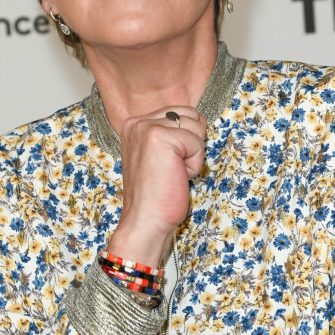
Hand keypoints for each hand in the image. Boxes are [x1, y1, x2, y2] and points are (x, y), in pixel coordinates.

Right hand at [107, 107, 206, 266]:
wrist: (146, 222)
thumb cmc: (157, 194)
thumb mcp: (159, 154)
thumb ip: (171, 133)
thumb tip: (199, 119)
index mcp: (135, 123)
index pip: (179, 112)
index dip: (186, 139)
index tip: (167, 164)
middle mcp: (138, 121)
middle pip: (191, 114)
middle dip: (192, 143)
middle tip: (172, 168)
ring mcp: (147, 128)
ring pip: (196, 126)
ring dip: (194, 154)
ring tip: (173, 172)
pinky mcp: (160, 137)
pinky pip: (197, 143)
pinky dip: (194, 164)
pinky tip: (177, 176)